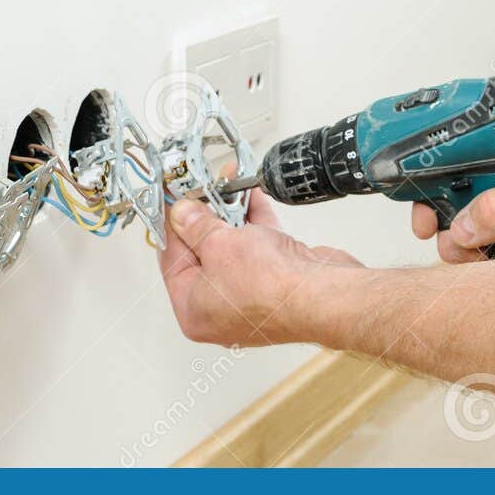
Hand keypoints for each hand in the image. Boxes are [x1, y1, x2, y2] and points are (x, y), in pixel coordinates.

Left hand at [159, 192, 362, 346]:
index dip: (171, 224)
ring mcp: (249, 294)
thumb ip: (197, 225)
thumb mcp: (218, 245)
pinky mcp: (275, 281)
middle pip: (202, 252)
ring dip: (231, 214)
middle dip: (204, 215)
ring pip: (232, 248)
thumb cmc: (272, 289)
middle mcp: (219, 308)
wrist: (322, 294)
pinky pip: (257, 246)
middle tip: (201, 187)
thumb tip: (183, 214)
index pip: (172, 260)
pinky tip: (252, 196)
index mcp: (193, 310)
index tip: (173, 198)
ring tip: (227, 184)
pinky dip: (254, 222)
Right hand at [411, 144, 494, 262]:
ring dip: (461, 247)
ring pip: (462, 235)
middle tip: (432, 231)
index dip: (429, 178)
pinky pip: (482, 260)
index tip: (420, 202)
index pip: (455, 158)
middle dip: (437, 217)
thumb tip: (461, 226)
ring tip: (482, 251)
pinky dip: (480, 266)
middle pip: (450, 199)